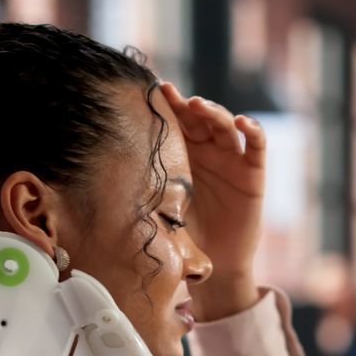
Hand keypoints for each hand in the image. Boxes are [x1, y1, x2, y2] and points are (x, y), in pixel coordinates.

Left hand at [159, 81, 262, 319]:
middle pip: (199, 117)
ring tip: (198, 106)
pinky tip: (243, 123)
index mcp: (184, 153)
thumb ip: (145, 188)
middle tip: (171, 95)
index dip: (167, 106)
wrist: (216, 262)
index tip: (150, 93)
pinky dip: (253, 131)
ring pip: (225, 125)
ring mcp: (231, 158)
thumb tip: (99, 176)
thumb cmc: (186, 234)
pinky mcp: (253, 172)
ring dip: (213, 111)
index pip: (177, 122)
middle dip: (186, 104)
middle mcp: (208, 150)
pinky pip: (256, 146)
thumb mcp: (161, 207)